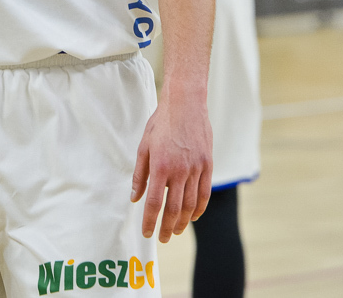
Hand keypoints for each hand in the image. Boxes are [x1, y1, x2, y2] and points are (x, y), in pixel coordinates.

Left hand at [131, 89, 212, 241]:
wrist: (185, 105)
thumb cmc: (160, 124)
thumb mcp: (143, 146)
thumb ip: (139, 174)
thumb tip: (134, 197)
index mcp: (160, 166)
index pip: (154, 202)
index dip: (150, 220)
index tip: (146, 232)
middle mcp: (180, 170)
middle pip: (174, 208)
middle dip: (167, 226)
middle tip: (161, 238)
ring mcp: (196, 169)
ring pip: (191, 204)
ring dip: (183, 221)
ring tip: (175, 231)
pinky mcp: (208, 165)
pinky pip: (204, 193)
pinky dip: (199, 208)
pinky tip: (192, 216)